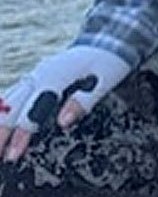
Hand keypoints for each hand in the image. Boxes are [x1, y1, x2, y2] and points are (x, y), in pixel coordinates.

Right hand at [0, 46, 131, 162]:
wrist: (108, 40)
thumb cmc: (108, 62)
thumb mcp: (105, 81)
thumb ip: (83, 101)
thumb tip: (63, 122)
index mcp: (55, 77)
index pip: (32, 111)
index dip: (21, 135)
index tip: (14, 156)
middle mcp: (39, 75)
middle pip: (10, 107)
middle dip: (0, 133)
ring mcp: (35, 76)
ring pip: (7, 101)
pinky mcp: (35, 78)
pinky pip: (13, 95)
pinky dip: (2, 111)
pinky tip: (0, 125)